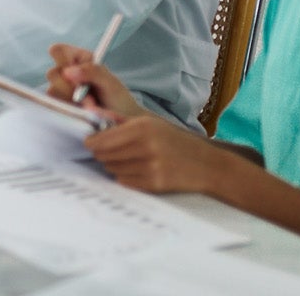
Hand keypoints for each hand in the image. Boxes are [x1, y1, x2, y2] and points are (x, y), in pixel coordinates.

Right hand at [44, 43, 147, 120]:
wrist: (119, 124)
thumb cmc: (118, 100)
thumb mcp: (111, 84)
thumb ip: (92, 72)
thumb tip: (68, 71)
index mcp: (79, 59)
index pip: (58, 51)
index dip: (63, 61)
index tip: (76, 75)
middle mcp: (66, 73)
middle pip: (52, 73)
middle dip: (69, 87)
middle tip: (88, 97)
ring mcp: (60, 91)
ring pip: (52, 91)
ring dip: (72, 100)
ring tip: (90, 106)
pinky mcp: (58, 106)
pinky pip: (54, 107)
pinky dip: (69, 110)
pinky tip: (82, 112)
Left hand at [85, 115, 226, 193]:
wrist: (208, 165)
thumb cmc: (176, 142)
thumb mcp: (152, 124)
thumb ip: (120, 121)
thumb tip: (91, 116)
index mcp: (142, 127)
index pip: (100, 139)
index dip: (92, 141)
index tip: (91, 142)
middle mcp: (145, 146)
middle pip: (102, 154)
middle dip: (102, 153)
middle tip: (111, 150)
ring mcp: (150, 167)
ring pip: (111, 168)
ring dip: (114, 164)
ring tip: (130, 159)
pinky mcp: (153, 183)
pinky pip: (123, 180)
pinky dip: (125, 175)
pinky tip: (139, 169)